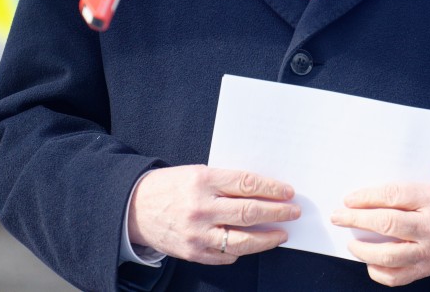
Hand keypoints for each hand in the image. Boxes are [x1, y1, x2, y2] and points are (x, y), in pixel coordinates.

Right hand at [128, 165, 299, 264]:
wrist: (135, 208)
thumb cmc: (171, 187)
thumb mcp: (197, 173)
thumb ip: (226, 182)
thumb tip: (262, 190)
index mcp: (203, 180)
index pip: (247, 184)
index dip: (272, 189)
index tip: (288, 192)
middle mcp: (201, 207)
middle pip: (249, 212)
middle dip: (278, 212)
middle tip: (294, 212)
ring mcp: (197, 233)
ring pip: (243, 239)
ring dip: (268, 237)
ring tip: (282, 233)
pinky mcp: (193, 252)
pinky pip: (226, 255)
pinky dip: (243, 250)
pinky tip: (253, 244)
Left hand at [330, 177, 429, 286]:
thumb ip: (408, 187)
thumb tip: (368, 194)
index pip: (393, 195)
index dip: (366, 197)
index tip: (349, 199)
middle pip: (386, 224)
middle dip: (356, 220)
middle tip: (339, 217)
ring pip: (388, 255)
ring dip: (362, 249)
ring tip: (351, 242)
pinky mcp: (427, 270)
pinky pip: (396, 277)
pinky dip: (377, 271)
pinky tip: (369, 261)